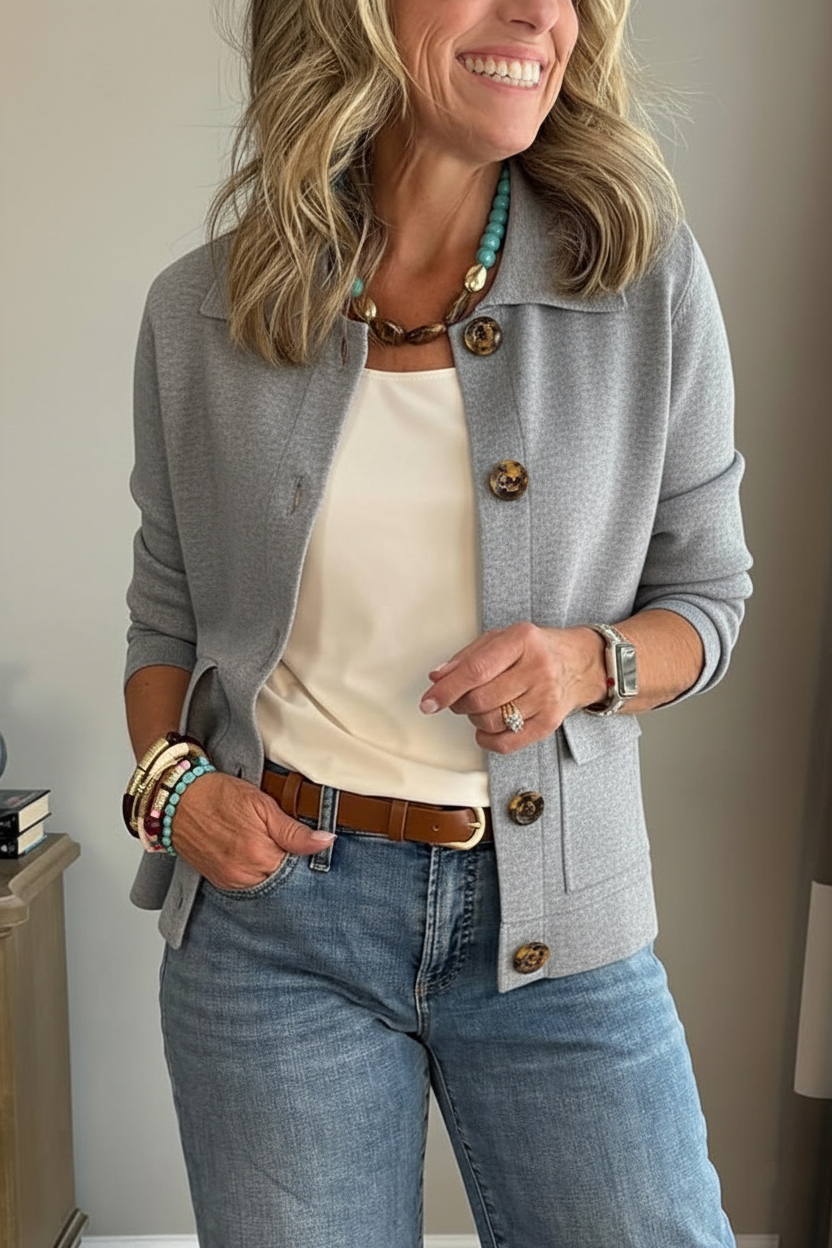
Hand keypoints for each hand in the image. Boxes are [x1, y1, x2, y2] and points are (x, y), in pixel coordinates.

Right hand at [169, 770, 333, 888]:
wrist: (177, 799)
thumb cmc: (218, 795)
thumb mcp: (262, 804)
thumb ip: (294, 830)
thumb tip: (325, 842)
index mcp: (260, 855)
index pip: (299, 868)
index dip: (304, 855)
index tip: (305, 843)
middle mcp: (244, 875)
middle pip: (283, 879)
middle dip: (288, 863)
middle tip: (284, 841)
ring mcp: (230, 881)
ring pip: (266, 883)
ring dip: (271, 868)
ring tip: (265, 844)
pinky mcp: (220, 882)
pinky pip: (247, 884)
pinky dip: (255, 872)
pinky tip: (253, 853)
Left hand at [419, 622, 606, 753]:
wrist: (582, 663)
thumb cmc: (537, 649)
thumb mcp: (502, 638)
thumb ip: (467, 657)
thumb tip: (437, 678)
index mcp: (522, 640)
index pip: (476, 670)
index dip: (447, 690)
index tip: (428, 702)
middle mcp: (537, 668)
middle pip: (481, 699)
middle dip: (460, 704)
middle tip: (460, 699)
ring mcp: (546, 697)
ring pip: (491, 721)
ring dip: (475, 719)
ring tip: (481, 706)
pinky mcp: (550, 721)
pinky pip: (508, 742)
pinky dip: (488, 739)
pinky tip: (488, 727)